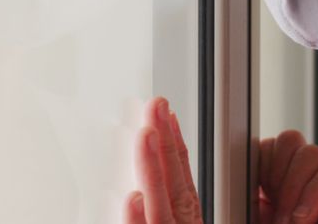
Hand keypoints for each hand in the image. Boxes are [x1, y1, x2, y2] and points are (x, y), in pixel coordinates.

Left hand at [124, 97, 202, 223]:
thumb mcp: (175, 217)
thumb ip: (162, 201)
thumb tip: (139, 181)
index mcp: (185, 218)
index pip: (181, 174)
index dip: (175, 142)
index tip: (169, 113)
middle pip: (173, 180)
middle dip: (165, 140)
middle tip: (156, 106)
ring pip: (160, 206)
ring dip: (152, 168)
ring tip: (146, 134)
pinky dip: (136, 220)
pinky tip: (133, 199)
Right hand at [257, 130, 317, 223]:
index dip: (314, 192)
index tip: (300, 220)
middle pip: (312, 153)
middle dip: (292, 191)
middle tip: (284, 222)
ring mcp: (298, 170)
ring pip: (290, 143)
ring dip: (278, 178)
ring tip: (274, 210)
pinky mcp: (271, 168)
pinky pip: (266, 149)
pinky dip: (260, 170)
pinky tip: (261, 196)